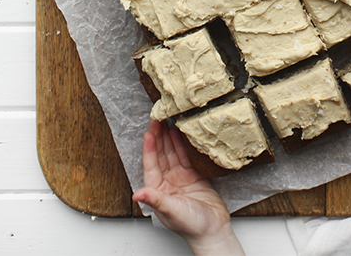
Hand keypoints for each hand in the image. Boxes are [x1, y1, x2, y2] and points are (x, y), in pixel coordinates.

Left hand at [132, 120, 244, 255]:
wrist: (213, 231)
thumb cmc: (191, 227)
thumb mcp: (171, 211)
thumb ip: (155, 200)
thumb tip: (137, 194)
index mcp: (157, 190)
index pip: (151, 164)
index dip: (149, 147)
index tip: (149, 131)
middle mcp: (167, 182)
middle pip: (160, 155)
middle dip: (158, 137)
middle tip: (158, 118)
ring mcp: (180, 178)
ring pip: (173, 153)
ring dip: (170, 138)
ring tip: (168, 121)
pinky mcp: (194, 177)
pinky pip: (186, 157)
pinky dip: (183, 145)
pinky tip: (182, 134)